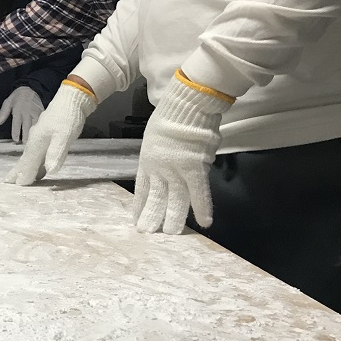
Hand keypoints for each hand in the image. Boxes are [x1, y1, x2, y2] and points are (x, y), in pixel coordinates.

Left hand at [0, 87, 43, 143]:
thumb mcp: (7, 102)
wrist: (31, 88)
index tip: (16, 139)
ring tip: (33, 142)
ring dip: (34, 133)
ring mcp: (36, 112)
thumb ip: (3, 113)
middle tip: (25, 144)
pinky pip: (42, 121)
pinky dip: (41, 128)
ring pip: (36, 125)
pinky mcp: (42, 112)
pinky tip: (41, 135)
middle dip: (26, 135)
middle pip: (27, 125)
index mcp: (18, 109)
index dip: (16, 131)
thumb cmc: (17, 97)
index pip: (17, 123)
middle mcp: (28, 112)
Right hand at [5, 81, 97, 184]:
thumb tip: (50, 171)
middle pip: (25, 158)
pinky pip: (38, 151)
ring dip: (25, 166)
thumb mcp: (64, 136)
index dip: (25, 174)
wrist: (72, 98)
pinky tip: (39, 165)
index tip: (19, 185)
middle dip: (18, 170)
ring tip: (19, 176)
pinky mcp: (47, 135)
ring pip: (31, 155)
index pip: (29, 161)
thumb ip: (56, 153)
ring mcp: (41, 136)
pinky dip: (35, 160)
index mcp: (37, 141)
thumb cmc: (68, 117)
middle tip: (8, 181)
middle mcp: (35, 140)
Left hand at [131, 73, 230, 233]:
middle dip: (153, 217)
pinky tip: (204, 223)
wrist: (184, 107)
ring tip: (171, 234)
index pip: (142, 189)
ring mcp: (176, 171)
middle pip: (156, 198)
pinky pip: (199, 193)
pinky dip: (202, 208)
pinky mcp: (194, 169)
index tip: (136, 219)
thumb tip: (166, 163)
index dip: (140, 205)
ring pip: (175, 200)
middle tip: (148, 233)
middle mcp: (160, 170)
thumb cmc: (171, 117)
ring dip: (174, 218)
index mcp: (148, 162)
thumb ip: (159, 155)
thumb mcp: (155, 139)